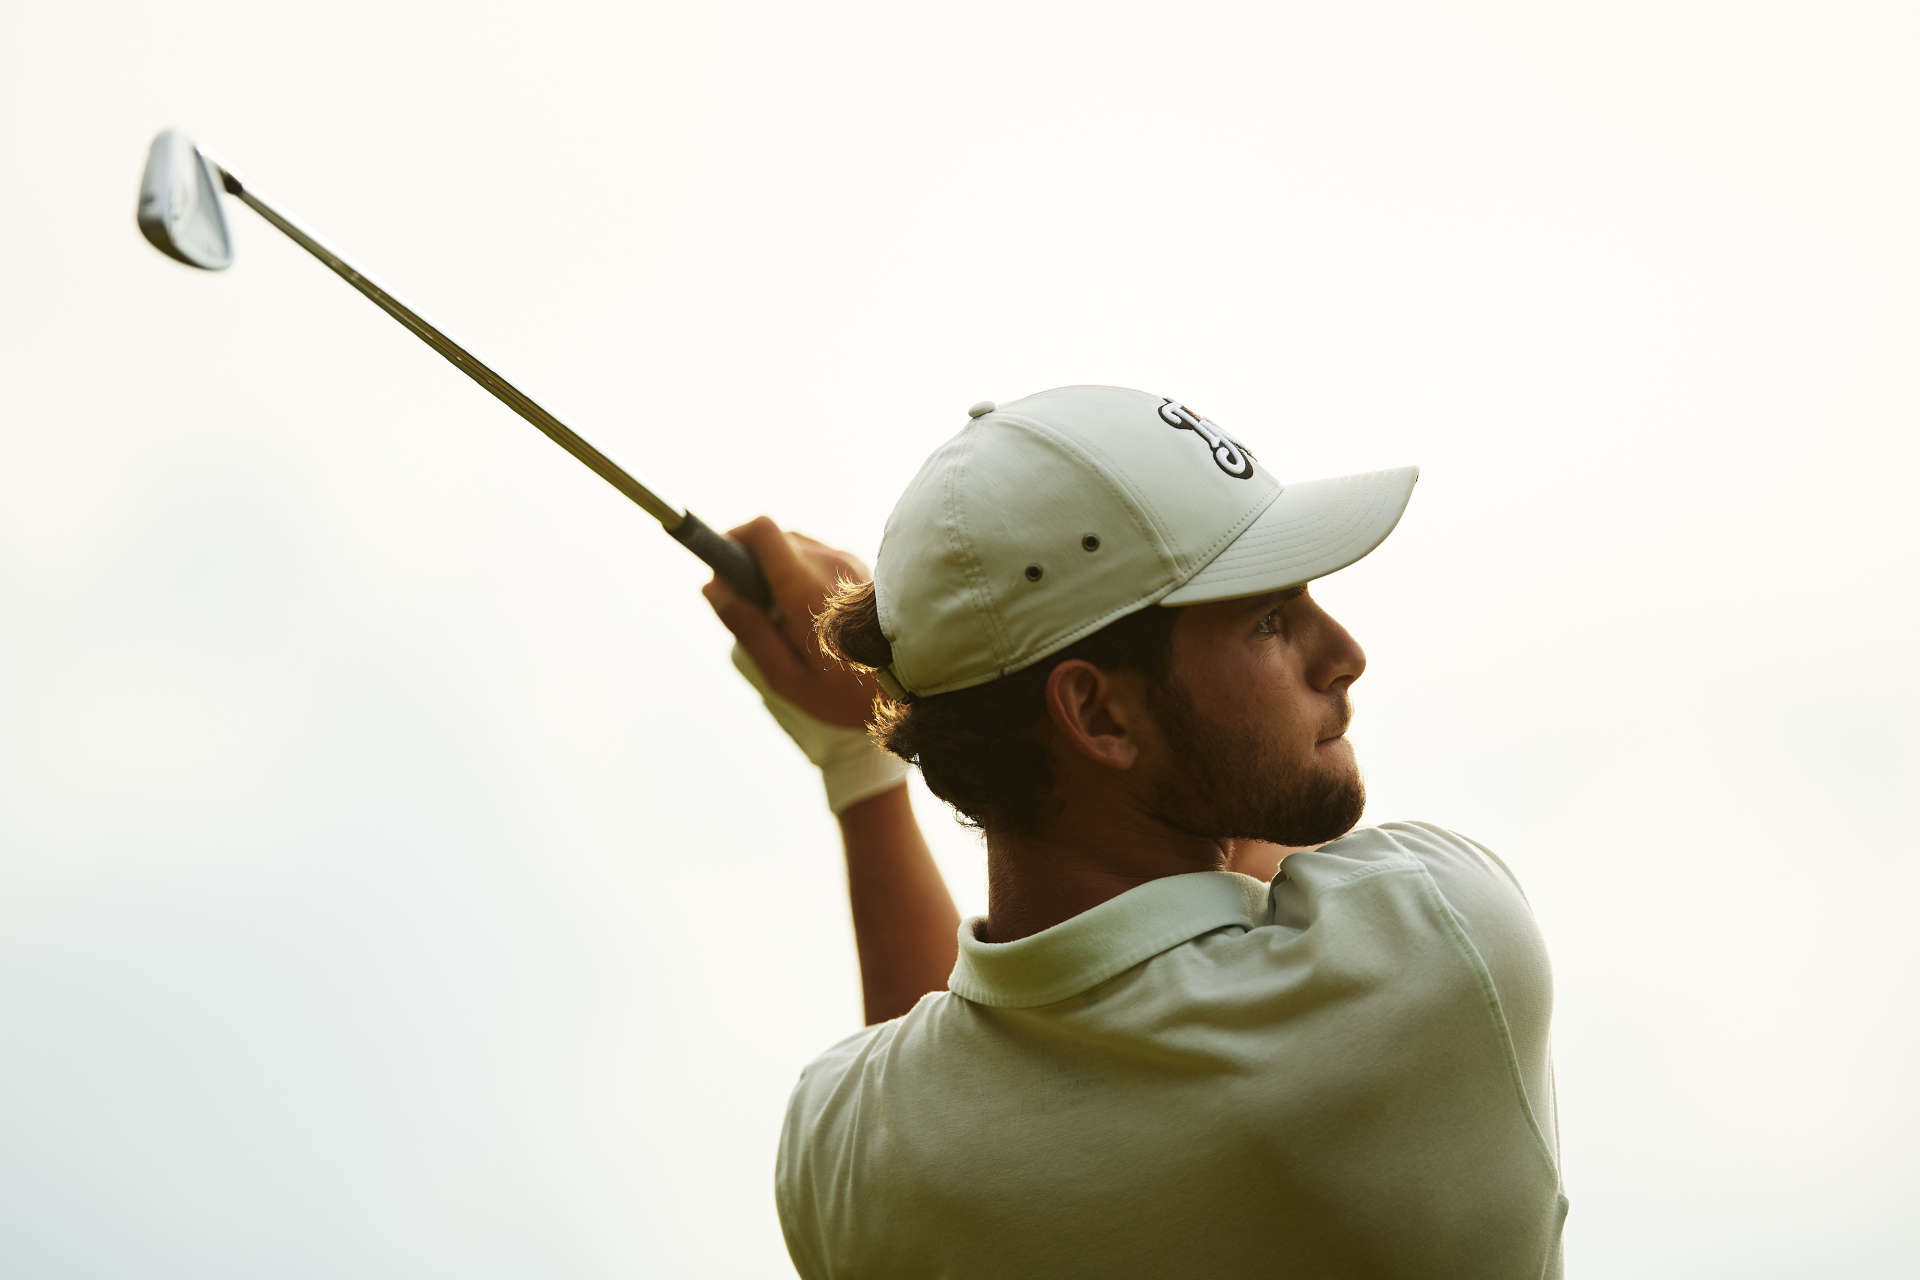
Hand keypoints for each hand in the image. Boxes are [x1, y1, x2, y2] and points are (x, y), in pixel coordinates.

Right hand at [701, 516, 883, 728]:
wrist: (921, 692)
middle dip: (751, 562)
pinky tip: (811, 617)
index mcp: (806, 586)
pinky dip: (803, 575)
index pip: (761, 530)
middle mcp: (831, 563)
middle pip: (775, 537)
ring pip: (798, 546)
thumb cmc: (850, 695)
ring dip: (779, 570)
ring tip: (785, 619)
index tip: (720, 568)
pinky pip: (820, 558)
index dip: (732, 539)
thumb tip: (712, 588)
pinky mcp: (863, 569)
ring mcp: (851, 563)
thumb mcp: (787, 676)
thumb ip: (748, 628)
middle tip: (751, 608)